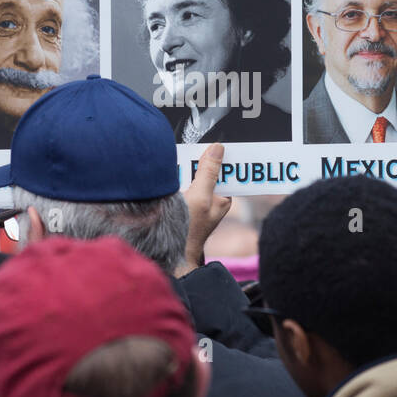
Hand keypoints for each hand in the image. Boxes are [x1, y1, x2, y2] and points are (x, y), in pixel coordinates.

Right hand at [178, 143, 231, 275]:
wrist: (169, 254)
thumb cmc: (189, 230)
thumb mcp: (200, 196)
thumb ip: (209, 172)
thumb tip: (218, 148)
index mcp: (223, 197)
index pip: (226, 169)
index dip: (220, 155)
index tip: (213, 142)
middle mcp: (211, 198)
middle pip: (208, 170)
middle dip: (199, 161)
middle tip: (191, 153)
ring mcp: (196, 200)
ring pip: (193, 175)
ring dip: (186, 169)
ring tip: (179, 164)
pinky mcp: (182, 202)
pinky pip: (181, 183)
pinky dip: (176, 177)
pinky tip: (169, 175)